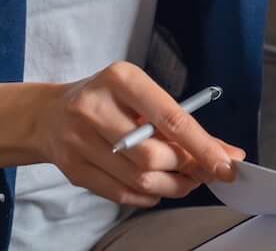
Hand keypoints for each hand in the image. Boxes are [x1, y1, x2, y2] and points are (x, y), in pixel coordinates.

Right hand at [32, 62, 241, 207]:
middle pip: (152, 155)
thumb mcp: (141, 94)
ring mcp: (80, 141)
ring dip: (171, 186)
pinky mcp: (73, 170)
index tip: (226, 164)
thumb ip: (181, 122)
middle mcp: (95, 108)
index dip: (202, 146)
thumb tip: (225, 153)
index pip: (170, 118)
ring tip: (186, 180)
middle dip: (185, 168)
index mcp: (121, 79)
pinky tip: (158, 186)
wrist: (49, 115)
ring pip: (138, 178)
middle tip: (203, 171)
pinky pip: (121, 194)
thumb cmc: (108, 100)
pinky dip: (149, 195)